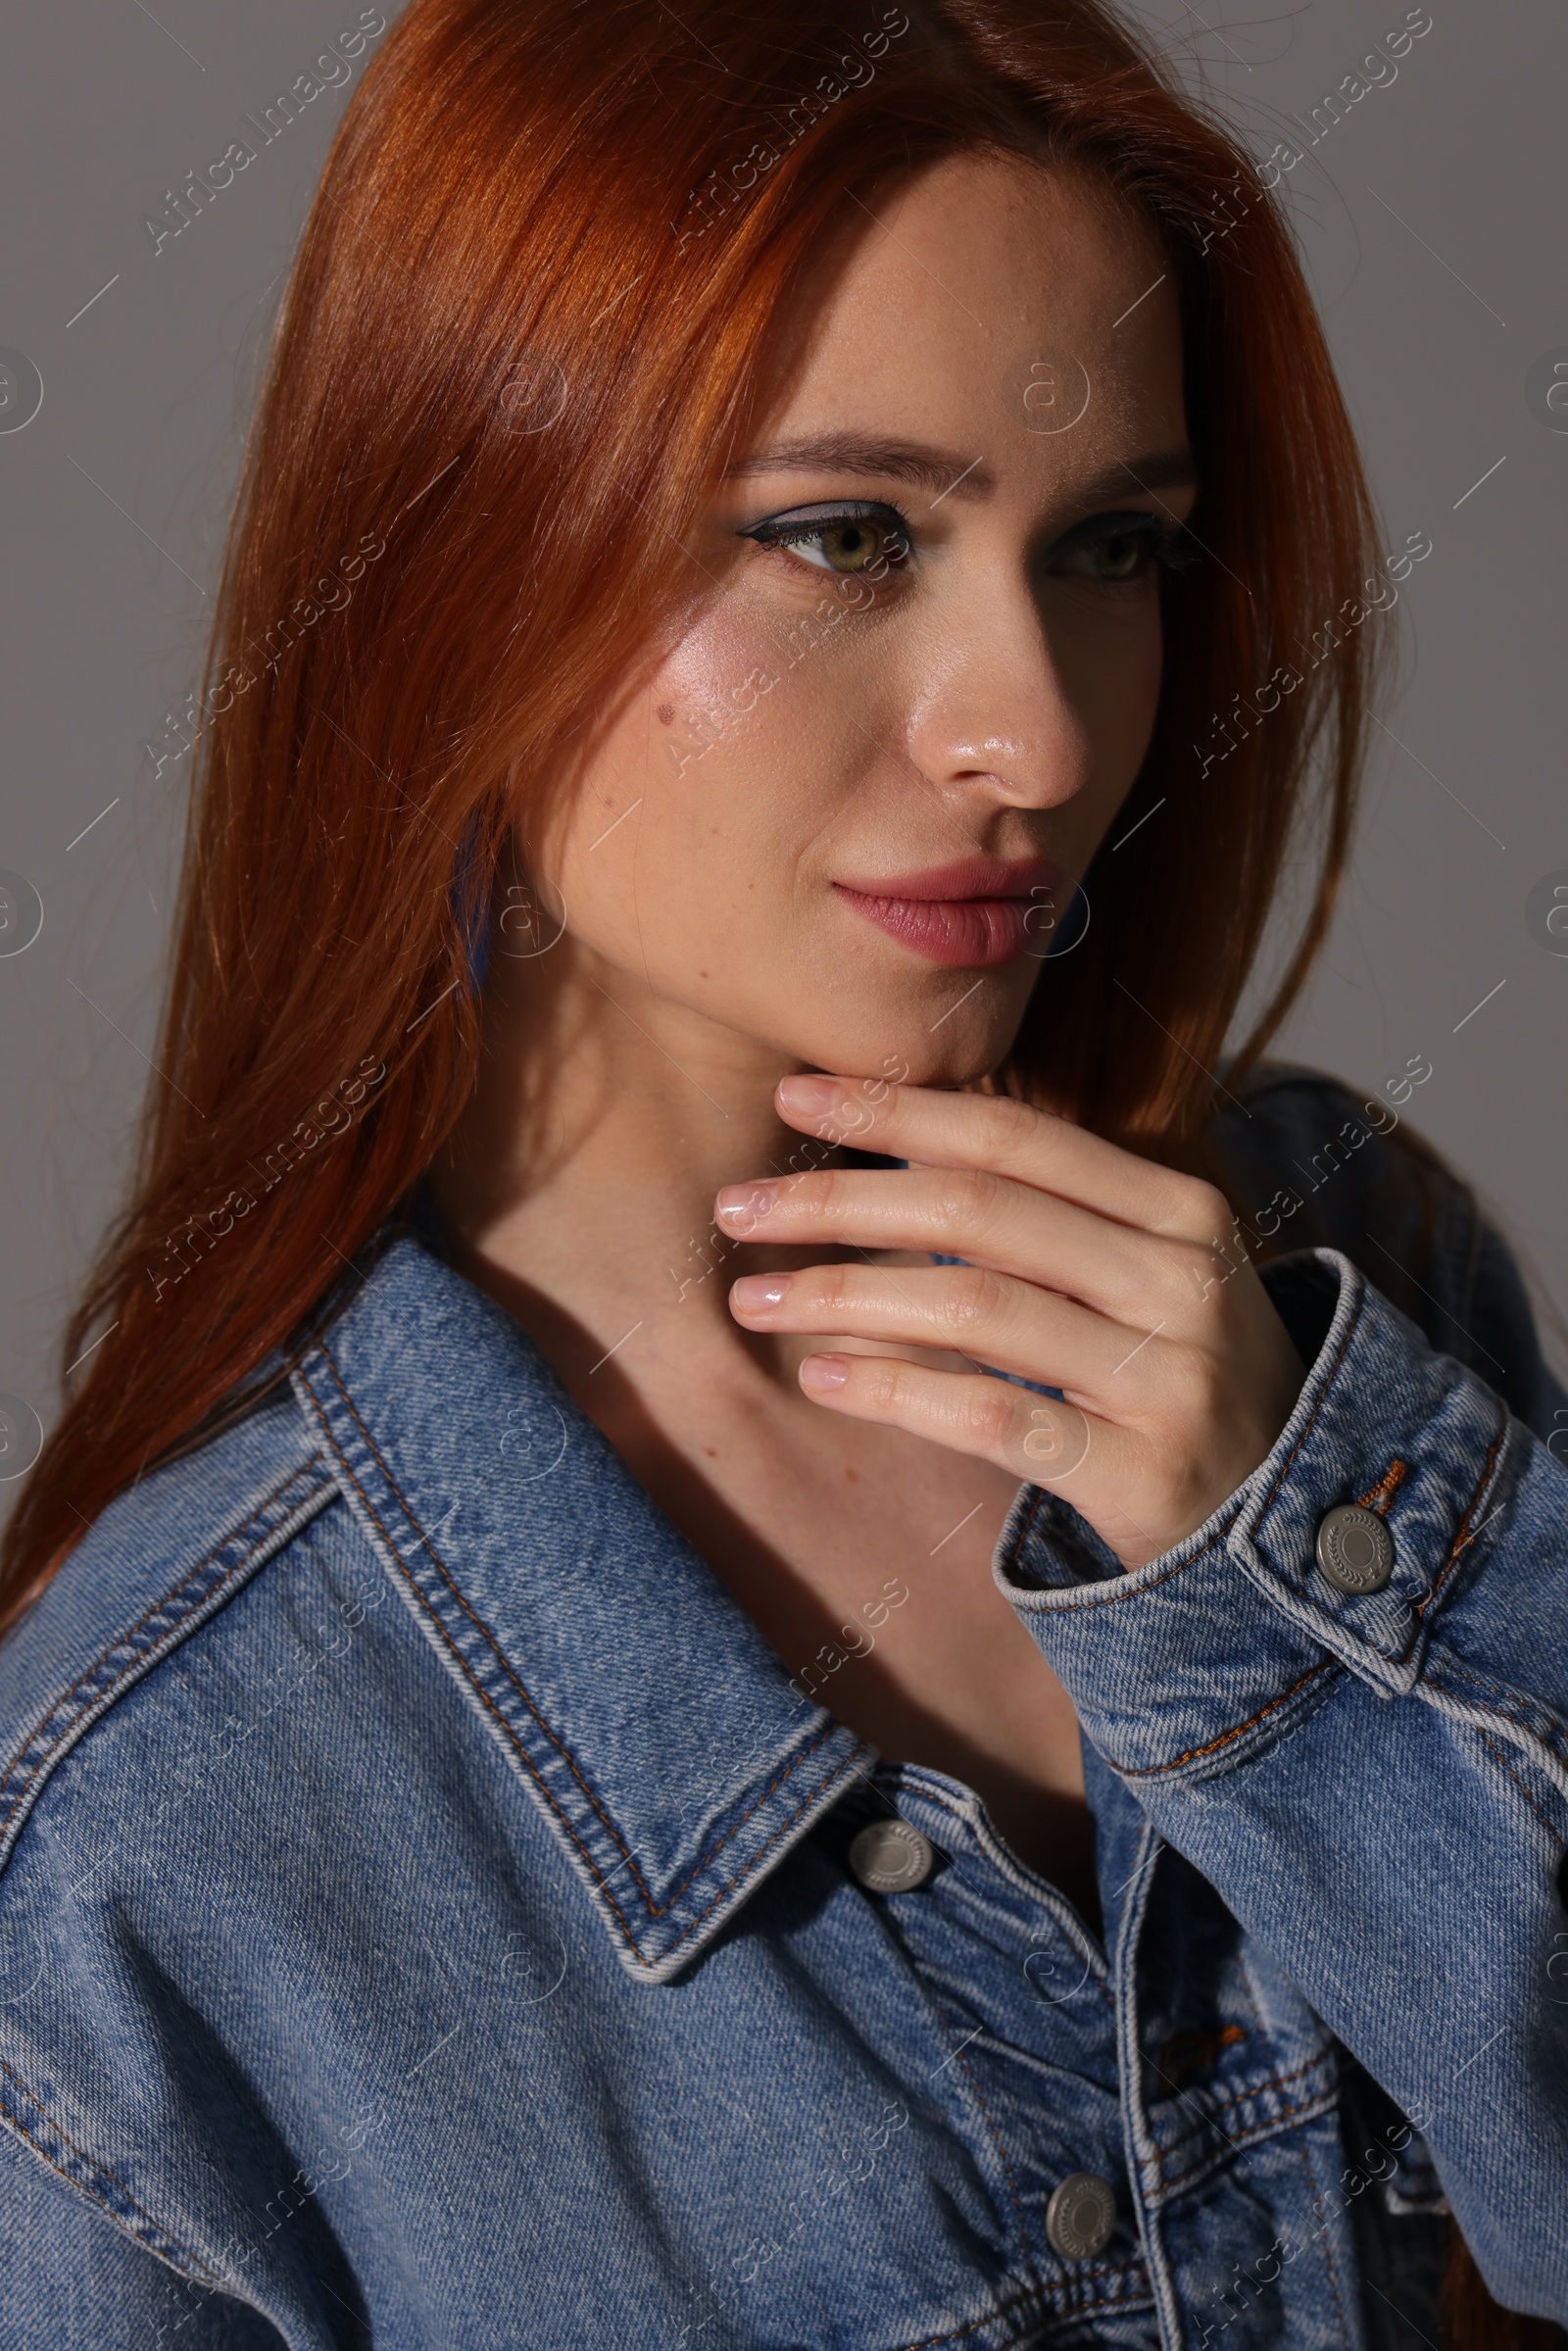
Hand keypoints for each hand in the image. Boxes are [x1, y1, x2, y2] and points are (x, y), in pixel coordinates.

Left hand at [716, 1074, 1306, 1570]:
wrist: (1289, 1520)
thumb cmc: (1178, 1380)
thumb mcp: (1141, 1277)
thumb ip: (1042, 1220)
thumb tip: (880, 1158)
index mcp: (1178, 1209)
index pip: (1013, 1135)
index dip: (895, 1109)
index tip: (793, 1093)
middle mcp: (1182, 1279)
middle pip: (979, 1212)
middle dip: (840, 1201)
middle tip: (737, 1209)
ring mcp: (1169, 1376)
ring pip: (974, 1308)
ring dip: (843, 1297)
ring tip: (755, 1301)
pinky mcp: (1141, 1471)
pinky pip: (992, 1416)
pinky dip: (896, 1391)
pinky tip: (824, 1378)